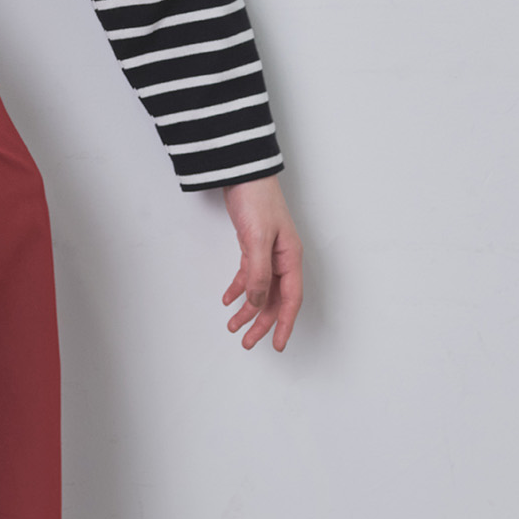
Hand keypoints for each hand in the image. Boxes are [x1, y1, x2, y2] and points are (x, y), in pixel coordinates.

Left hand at [221, 175, 302, 351]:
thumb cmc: (256, 200)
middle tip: (247, 342)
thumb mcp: (256, 239)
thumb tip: (256, 302)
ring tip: (232, 326)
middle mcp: (282, 259)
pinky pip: (249, 275)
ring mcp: (268, 253)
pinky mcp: (252, 246)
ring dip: (247, 309)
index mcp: (290, 258)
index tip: (278, 345)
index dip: (284, 324)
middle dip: (262, 323)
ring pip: (260, 290)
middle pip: (274, 299)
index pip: (290, 299)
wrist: (242, 174)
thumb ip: (257, 273)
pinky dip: (238, 289)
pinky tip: (227, 299)